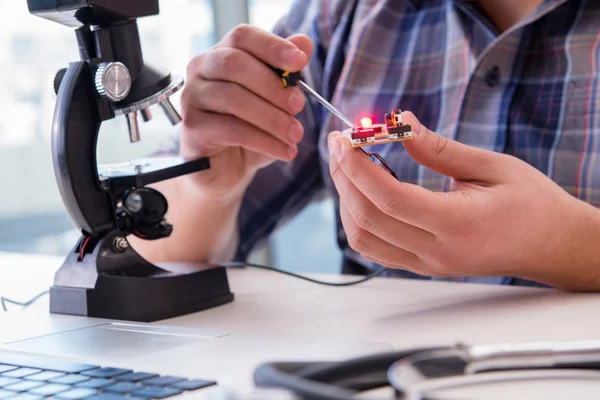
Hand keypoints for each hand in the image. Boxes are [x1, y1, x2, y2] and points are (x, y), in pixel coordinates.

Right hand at [180, 24, 312, 198]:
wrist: (227, 169)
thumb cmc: (249, 128)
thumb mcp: (274, 101)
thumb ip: (286, 71)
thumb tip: (305, 43)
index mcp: (221, 54)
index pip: (243, 36)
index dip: (272, 47)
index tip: (300, 61)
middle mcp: (200, 70)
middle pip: (234, 64)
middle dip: (272, 85)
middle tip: (299, 105)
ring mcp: (192, 99)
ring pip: (232, 98)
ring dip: (271, 117)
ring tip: (295, 134)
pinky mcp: (191, 129)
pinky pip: (230, 130)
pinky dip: (263, 140)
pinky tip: (284, 151)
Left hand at [328, 112, 599, 288]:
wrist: (552, 245)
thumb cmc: (532, 203)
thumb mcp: (492, 166)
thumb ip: (440, 149)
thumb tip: (399, 123)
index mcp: (458, 224)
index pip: (389, 198)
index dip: (357, 166)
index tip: (343, 138)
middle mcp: (436, 251)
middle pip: (367, 218)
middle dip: (343, 177)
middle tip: (339, 144)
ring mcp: (427, 264)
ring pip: (364, 239)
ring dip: (346, 199)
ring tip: (348, 164)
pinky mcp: (423, 266)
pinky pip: (376, 248)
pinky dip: (358, 219)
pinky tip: (361, 191)